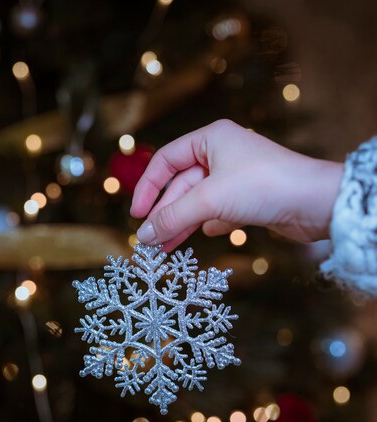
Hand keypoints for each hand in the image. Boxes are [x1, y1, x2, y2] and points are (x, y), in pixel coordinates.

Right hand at [130, 119, 342, 251]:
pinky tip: (206, 235)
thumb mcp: (209, 200)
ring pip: (200, 202)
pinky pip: (220, 211)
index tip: (137, 215)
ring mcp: (237, 178)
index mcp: (210, 139)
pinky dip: (210, 224)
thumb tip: (142, 236)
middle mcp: (223, 155)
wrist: (315, 203)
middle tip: (150, 242)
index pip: (166, 161)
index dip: (148, 187)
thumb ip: (172, 217)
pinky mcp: (251, 199)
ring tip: (166, 249)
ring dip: (183, 224)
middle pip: (182, 186)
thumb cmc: (263, 186)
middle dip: (166, 214)